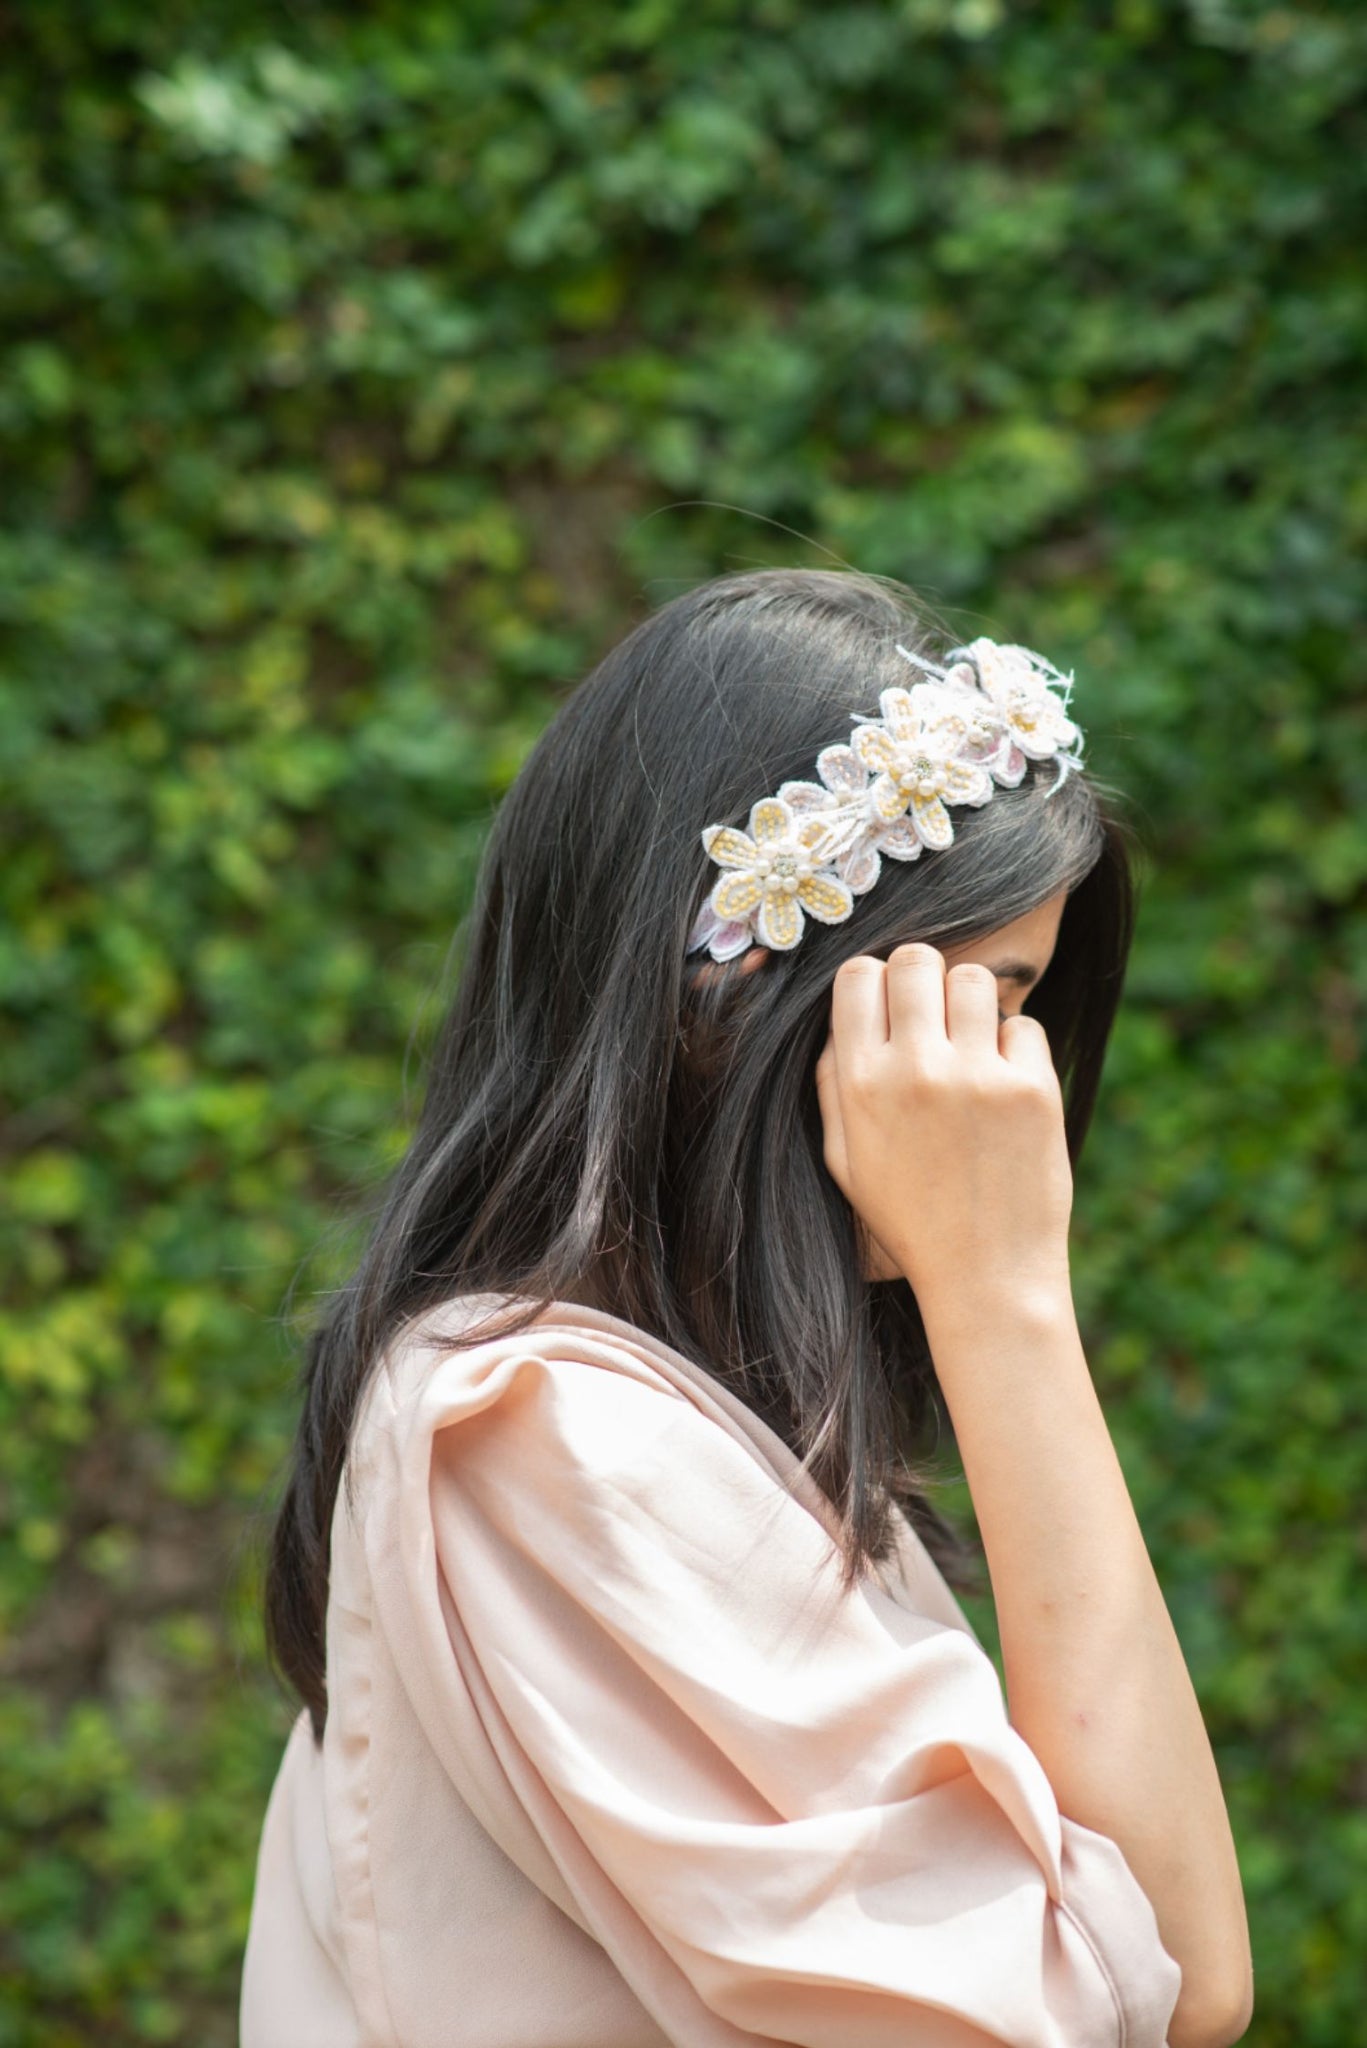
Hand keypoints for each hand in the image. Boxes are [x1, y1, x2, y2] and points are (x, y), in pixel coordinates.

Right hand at [814, 944, 1073, 1321]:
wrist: (986, 1276)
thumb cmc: (909, 1219)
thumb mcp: (845, 1158)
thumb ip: (834, 1081)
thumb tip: (847, 1013)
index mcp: (861, 1084)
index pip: (859, 975)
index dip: (874, 982)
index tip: (889, 1006)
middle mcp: (916, 1070)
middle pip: (916, 959)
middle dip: (923, 979)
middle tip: (933, 1018)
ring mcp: (978, 1077)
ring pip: (973, 979)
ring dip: (970, 1004)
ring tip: (971, 1046)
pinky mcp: (1033, 1089)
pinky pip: (1022, 1025)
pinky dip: (1015, 1047)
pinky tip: (1004, 1088)